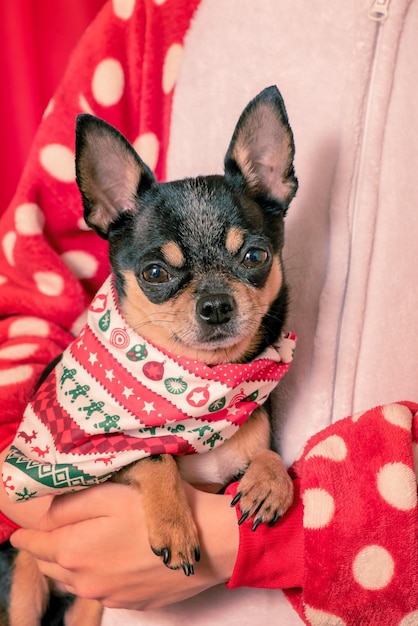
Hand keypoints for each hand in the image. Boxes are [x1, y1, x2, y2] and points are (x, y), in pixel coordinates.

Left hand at [10, 481, 238, 609]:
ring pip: (75, 581)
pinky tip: (109, 560)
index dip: (26, 534)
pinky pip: (100, 590)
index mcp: (73, 550)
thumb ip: (69, 504)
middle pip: (52, 565)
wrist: (206, 543)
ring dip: (69, 564)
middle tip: (49, 533)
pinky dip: (96, 576)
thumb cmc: (157, 511)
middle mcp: (84, 581)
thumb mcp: (110, 494)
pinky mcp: (130, 603)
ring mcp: (108, 596)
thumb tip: (43, 515)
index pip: (35, 544)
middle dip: (46, 549)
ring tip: (77, 546)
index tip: (20, 530)